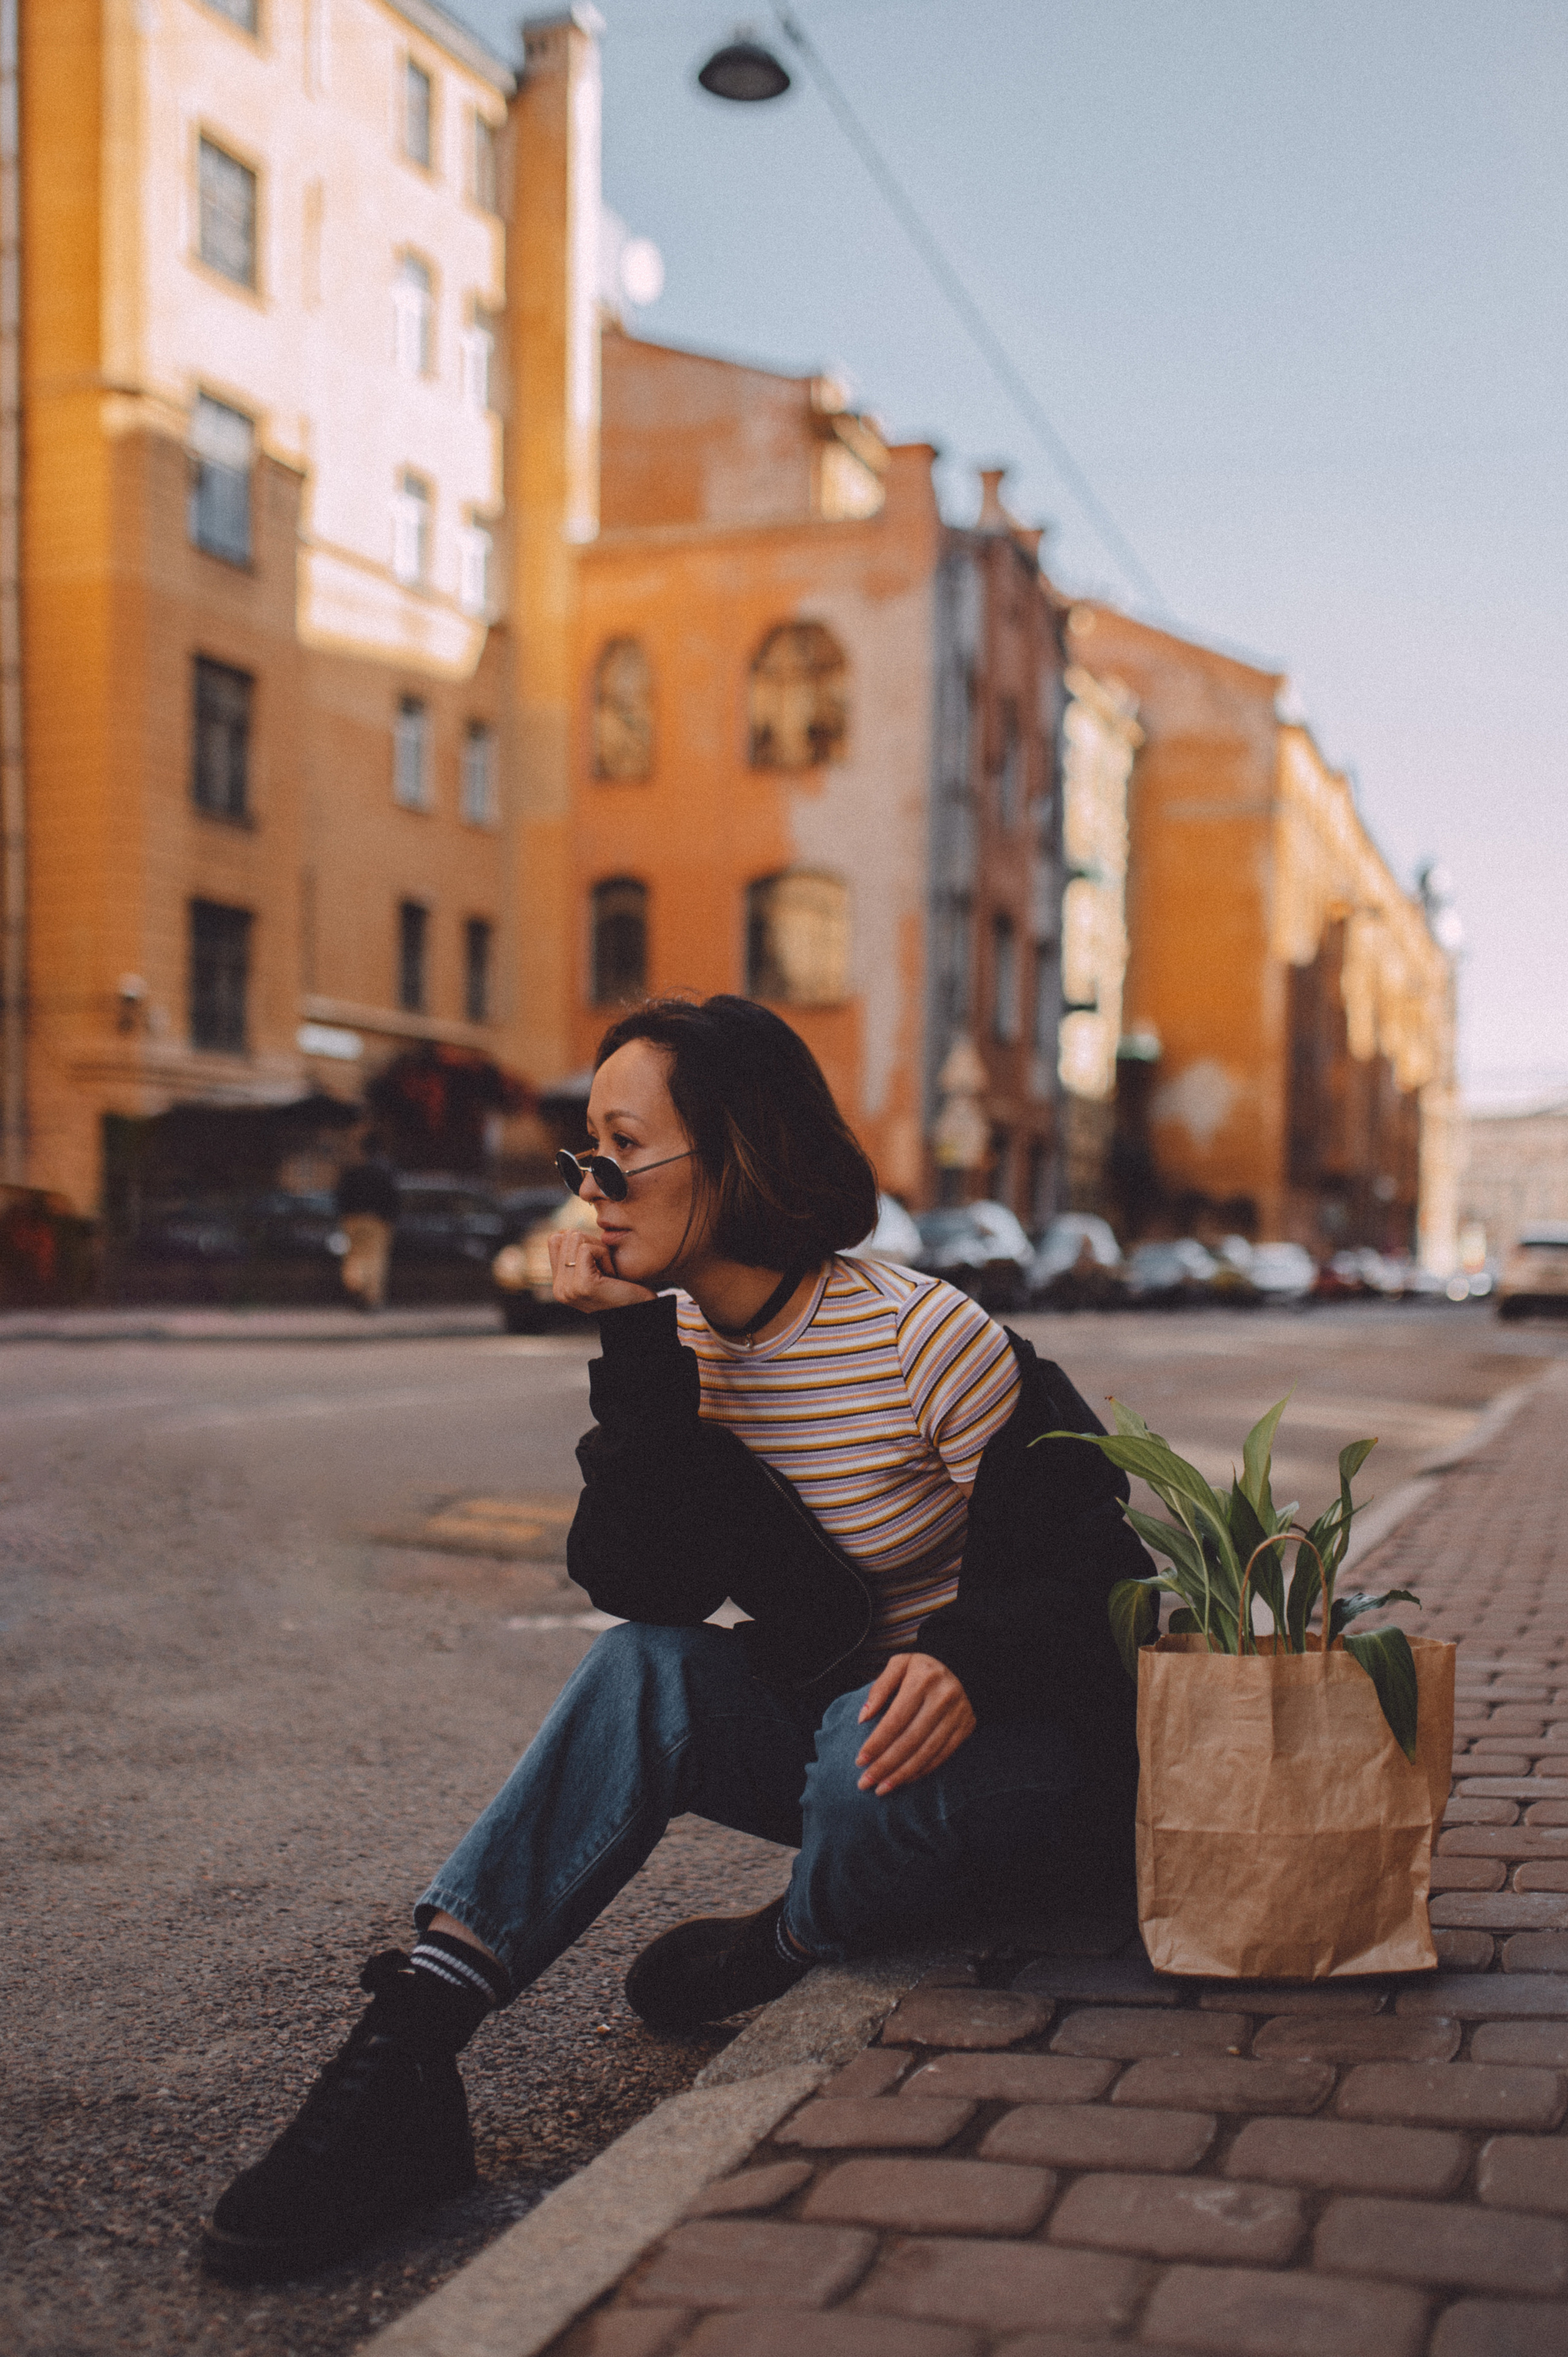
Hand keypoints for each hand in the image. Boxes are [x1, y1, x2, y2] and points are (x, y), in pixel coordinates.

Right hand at [548, 1227, 656, 1315]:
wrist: (640, 1308)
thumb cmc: (625, 1289)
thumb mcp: (594, 1270)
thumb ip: (575, 1255)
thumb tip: (566, 1232)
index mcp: (559, 1284)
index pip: (555, 1240)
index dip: (581, 1240)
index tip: (597, 1260)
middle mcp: (559, 1288)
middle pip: (566, 1235)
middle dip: (591, 1243)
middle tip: (605, 1266)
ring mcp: (568, 1288)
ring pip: (575, 1238)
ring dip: (599, 1249)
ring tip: (608, 1270)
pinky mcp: (582, 1285)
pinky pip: (587, 1249)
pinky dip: (604, 1254)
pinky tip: (611, 1273)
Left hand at [855, 1652, 975, 1795]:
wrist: (964, 1667)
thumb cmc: (921, 1669)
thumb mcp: (899, 1665)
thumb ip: (879, 1688)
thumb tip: (863, 1718)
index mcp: (922, 1680)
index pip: (895, 1720)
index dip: (877, 1743)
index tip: (859, 1761)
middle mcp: (942, 1698)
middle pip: (910, 1740)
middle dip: (885, 1765)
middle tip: (866, 1783)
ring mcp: (957, 1714)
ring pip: (926, 1752)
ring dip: (902, 1775)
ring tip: (882, 1789)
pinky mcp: (966, 1727)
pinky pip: (942, 1755)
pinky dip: (922, 1770)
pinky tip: (905, 1779)